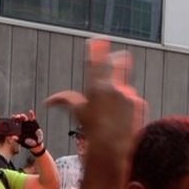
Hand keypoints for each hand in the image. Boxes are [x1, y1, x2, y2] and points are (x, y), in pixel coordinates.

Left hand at [13, 110, 43, 150]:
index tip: (11, 118)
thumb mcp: (21, 142)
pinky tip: (30, 112)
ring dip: (23, 116)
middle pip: (18, 119)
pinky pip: (32, 118)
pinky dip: (31, 115)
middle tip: (16, 117)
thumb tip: (12, 137)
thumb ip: (17, 139)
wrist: (36, 144)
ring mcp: (27, 123)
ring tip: (22, 116)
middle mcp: (22, 125)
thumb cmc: (27, 143)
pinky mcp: (33, 123)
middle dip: (17, 117)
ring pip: (24, 118)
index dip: (12, 120)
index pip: (13, 123)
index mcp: (17, 129)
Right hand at [46, 39, 145, 159]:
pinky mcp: (140, 103)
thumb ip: (65, 101)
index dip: (97, 49)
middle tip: (118, 58)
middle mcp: (113, 87)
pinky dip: (129, 106)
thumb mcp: (77, 113)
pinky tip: (122, 118)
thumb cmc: (91, 130)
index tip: (99, 40)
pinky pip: (133, 101)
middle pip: (120, 63)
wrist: (110, 148)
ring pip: (125, 87)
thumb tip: (49, 101)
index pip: (97, 61)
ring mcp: (128, 95)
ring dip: (120, 93)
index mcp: (96, 86)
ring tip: (114, 111)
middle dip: (119, 59)